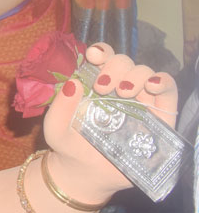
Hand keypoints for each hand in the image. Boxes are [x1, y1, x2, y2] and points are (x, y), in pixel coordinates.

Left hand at [43, 43, 177, 201]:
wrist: (87, 174)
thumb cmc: (69, 145)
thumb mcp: (55, 126)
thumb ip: (60, 105)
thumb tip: (73, 82)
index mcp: (94, 82)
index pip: (102, 56)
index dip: (101, 51)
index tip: (93, 57)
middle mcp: (118, 87)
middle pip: (124, 62)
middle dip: (115, 67)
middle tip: (104, 88)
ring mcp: (140, 101)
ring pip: (146, 72)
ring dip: (136, 75)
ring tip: (124, 92)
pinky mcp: (159, 117)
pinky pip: (168, 90)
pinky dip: (163, 81)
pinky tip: (151, 86)